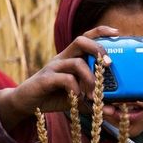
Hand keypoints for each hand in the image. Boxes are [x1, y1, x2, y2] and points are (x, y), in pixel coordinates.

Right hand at [0, 26, 118, 128]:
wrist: (25, 103)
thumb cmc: (53, 96)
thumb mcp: (77, 98)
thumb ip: (94, 101)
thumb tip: (114, 110)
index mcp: (70, 57)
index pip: (86, 37)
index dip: (101, 32)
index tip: (117, 33)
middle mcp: (62, 58)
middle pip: (81, 41)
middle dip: (98, 49)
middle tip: (109, 64)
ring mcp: (53, 67)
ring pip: (76, 62)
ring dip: (89, 78)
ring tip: (93, 94)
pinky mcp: (45, 79)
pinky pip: (64, 78)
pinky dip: (75, 88)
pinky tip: (77, 97)